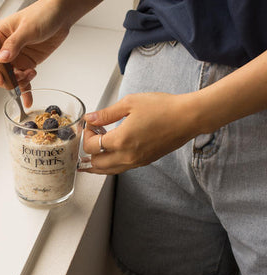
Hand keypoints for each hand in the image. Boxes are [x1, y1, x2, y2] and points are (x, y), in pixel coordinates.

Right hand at [0, 0, 69, 98]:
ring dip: (17, 83)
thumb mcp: (28, 28)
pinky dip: (25, 91)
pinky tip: (27, 100)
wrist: (61, 15)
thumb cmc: (43, 14)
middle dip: (4, 79)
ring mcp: (15, 58)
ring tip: (31, 74)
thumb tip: (1, 58)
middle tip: (17, 79)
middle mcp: (3, 48)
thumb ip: (14, 43)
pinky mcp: (26, 64)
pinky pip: (22, 80)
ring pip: (8, 78)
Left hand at [81, 92, 198, 173]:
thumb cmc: (163, 108)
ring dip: (98, 162)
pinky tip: (112, 151)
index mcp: (121, 141)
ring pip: (108, 171)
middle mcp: (128, 156)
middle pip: (96, 164)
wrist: (188, 118)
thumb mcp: (130, 103)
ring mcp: (137, 161)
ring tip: (93, 152)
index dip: (86, 135)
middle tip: (92, 136)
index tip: (91, 124)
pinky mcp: (145, 162)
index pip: (91, 146)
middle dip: (88, 151)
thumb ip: (107, 113)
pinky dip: (111, 163)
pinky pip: (121, 168)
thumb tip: (91, 118)